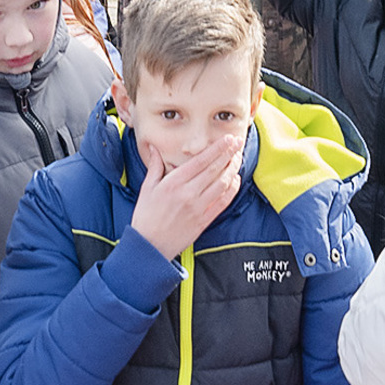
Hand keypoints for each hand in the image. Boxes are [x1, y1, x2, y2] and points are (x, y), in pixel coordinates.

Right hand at [131, 139, 243, 261]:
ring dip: (232, 169)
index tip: (227, 139)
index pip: (200, 161)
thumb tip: (153, 148)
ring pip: (222, 184)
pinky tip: (235, 179)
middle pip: (214, 170)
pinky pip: (223, 202)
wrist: (150, 246)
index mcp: (173, 183)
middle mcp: (188, 194)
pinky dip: (232, 189)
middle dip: (229, 154)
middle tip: (238, 142)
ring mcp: (198, 208)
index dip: (217, 148)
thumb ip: (154, 166)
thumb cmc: (146, 216)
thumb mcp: (147, 188)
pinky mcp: (204, 220)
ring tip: (238, 158)